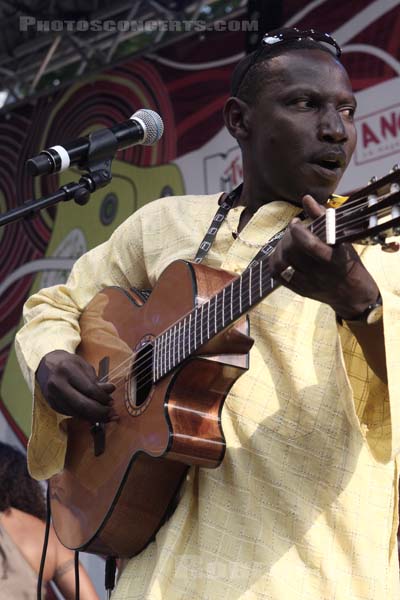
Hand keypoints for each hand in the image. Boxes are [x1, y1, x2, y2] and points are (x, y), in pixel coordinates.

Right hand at [36, 350, 116, 422]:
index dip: (103, 398)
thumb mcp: (83, 366)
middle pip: (82, 405)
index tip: (111, 401)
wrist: (46, 365)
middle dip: (99, 412)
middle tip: (111, 414)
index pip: (89, 389)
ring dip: (93, 417)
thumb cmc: (68, 364)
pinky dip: (84, 416)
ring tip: (105, 417)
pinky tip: (93, 416)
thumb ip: (96, 380)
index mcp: (67, 369)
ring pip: (76, 413)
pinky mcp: (52, 405)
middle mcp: (57, 384)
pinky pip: (71, 414)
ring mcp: (53, 396)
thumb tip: (110, 390)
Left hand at [268, 195, 379, 318]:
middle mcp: (320, 274)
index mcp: (334, 260)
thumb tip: (307, 199)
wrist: (352, 294)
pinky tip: (281, 253)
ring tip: (287, 241)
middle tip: (292, 230)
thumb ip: (323, 219)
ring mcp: (308, 284)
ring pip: (283, 264)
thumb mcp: (342, 240)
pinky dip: (275, 261)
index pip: (310, 245)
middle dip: (287, 237)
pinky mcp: (299, 290)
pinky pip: (278, 275)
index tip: (296, 222)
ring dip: (279, 248)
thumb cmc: (348, 263)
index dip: (298, 231)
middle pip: (293, 253)